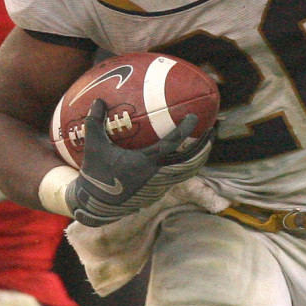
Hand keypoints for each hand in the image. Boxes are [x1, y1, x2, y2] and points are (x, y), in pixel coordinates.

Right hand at [68, 100, 211, 226]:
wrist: (94, 205)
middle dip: (204, 146)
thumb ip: (95, 122)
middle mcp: (156, 176)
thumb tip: (98, 100)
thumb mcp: (93, 146)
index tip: (193, 117)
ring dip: (198, 158)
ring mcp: (158, 187)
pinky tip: (188, 158)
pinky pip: (177, 178)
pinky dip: (187, 167)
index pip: (171, 145)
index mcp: (144, 163)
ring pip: (186, 172)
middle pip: (189, 162)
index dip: (184, 130)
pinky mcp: (156, 193)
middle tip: (213, 131)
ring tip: (206, 143)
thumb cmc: (94, 173)